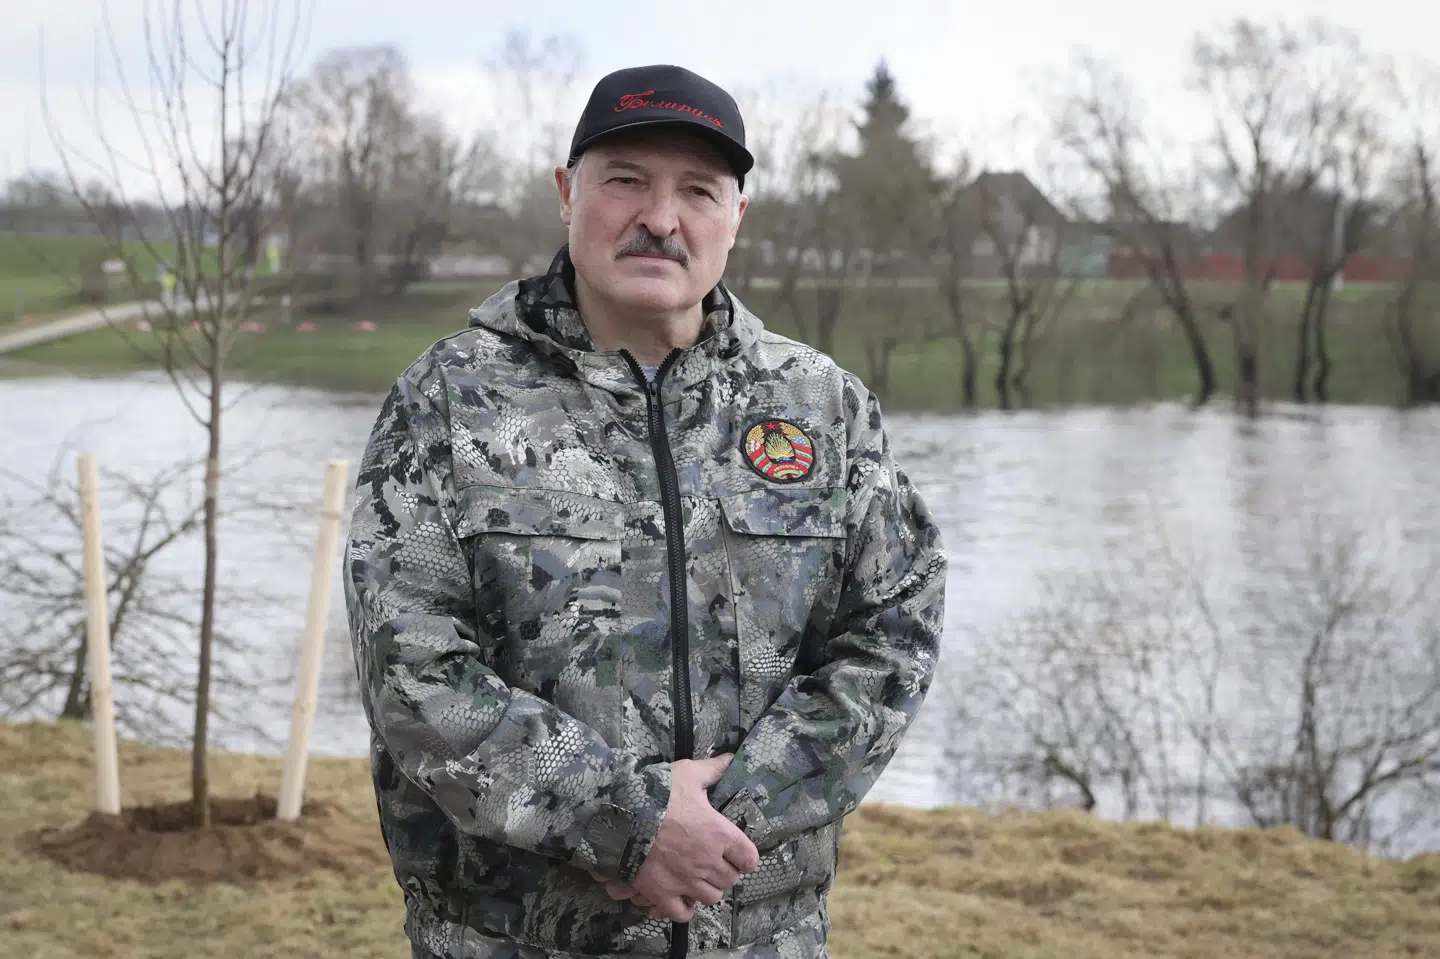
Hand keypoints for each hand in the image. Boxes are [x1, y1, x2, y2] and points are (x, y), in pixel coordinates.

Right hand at [594, 754, 760, 922]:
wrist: (622, 815)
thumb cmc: (658, 793)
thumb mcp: (688, 773)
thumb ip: (712, 769)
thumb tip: (730, 759)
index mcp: (719, 834)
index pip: (749, 858)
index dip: (745, 856)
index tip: (738, 853)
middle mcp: (708, 862)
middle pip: (730, 879)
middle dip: (724, 872)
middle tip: (713, 862)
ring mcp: (686, 881)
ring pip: (710, 897)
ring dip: (707, 889)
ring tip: (697, 879)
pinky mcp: (663, 894)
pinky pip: (682, 913)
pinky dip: (683, 909)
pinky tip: (681, 898)